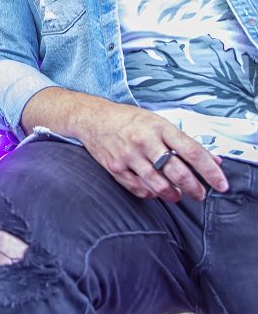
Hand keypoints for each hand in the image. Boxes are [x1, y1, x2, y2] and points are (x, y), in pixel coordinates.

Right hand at [77, 102, 227, 201]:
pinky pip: (139, 189)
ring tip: (177, 195)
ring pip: (159, 185)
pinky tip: (155, 191)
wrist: (92, 118)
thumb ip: (185, 142)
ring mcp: (128, 156)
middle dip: (194, 188)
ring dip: (173, 194)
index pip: (192, 152)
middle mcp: (144, 141)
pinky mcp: (115, 168)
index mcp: (159, 127)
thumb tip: (213, 160)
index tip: (221, 183)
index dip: (210, 171)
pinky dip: (151, 194)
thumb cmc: (127, 119)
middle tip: (200, 194)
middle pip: (178, 172)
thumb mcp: (158, 122)